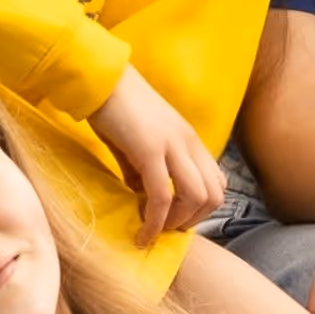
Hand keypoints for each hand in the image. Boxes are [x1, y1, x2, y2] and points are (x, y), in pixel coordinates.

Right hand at [94, 69, 219, 237]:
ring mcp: (171, 145)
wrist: (97, 79)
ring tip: (154, 230)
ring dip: (177, 223)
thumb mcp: (137, 139)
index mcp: (189, 138)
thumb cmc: (113, 106)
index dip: (201, 208)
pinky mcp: (149, 151)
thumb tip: (140, 194)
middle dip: (193, 221)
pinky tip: (142, 234)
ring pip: (196, 198)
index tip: (175, 219)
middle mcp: (188, 142)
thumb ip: (142, 168)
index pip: (217, 182)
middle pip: (214, 195)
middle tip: (167, 230)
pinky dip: (155, 223)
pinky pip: (162, 196)